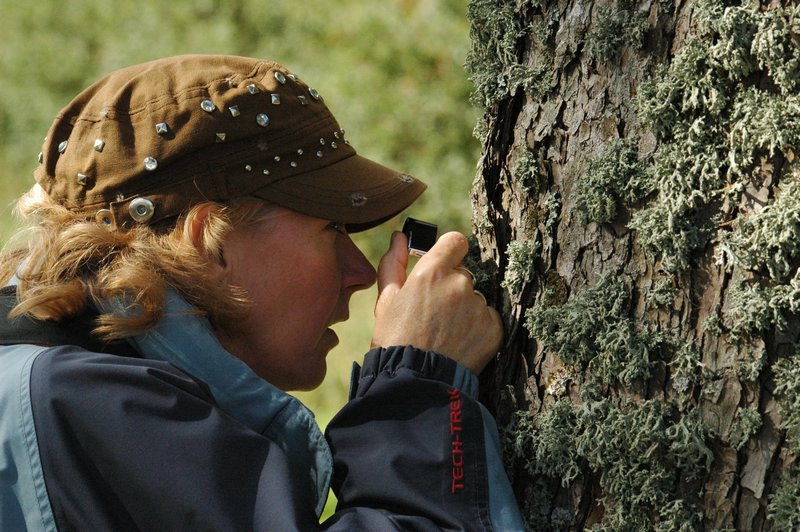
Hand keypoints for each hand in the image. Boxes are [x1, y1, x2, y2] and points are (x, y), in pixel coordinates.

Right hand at [372, 231, 502, 373]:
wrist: (415, 381)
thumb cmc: (395, 340)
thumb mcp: (387, 300)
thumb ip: (394, 263)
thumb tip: (399, 237)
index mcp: (432, 272)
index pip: (455, 241)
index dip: (449, 252)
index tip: (443, 267)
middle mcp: (459, 284)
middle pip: (463, 274)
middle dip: (451, 289)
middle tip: (434, 315)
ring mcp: (478, 306)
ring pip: (474, 299)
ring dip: (464, 311)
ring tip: (444, 334)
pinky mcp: (493, 328)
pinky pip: (487, 319)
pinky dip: (477, 329)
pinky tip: (459, 343)